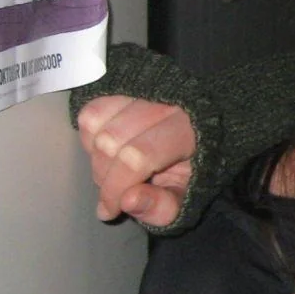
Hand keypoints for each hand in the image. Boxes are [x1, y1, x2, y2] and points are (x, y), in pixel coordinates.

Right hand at [76, 95, 195, 227]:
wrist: (203, 133)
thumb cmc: (192, 168)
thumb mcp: (185, 196)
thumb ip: (162, 206)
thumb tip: (128, 200)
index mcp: (187, 129)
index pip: (138, 156)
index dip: (115, 187)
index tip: (109, 210)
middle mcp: (166, 100)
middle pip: (110, 141)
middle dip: (104, 177)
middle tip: (115, 191)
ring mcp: (144, 88)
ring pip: (95, 121)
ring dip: (95, 156)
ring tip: (114, 171)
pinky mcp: (126, 83)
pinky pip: (92, 108)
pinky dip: (91, 134)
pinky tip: (108, 148)